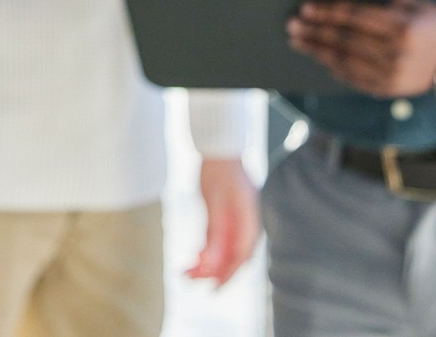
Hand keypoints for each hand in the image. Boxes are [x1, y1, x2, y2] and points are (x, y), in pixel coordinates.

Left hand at [186, 159, 261, 285]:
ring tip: (184, 272)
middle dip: (213, 273)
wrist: (219, 146)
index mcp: (250, 221)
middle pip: (233, 257)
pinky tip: (193, 258)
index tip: (212, 289)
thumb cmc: (218, 170)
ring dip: (206, 264)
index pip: (242, 256)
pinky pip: (218, 241)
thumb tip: (211, 262)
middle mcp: (247, 224)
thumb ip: (216, 231)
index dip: (228, 275)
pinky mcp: (227, 218)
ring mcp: (238, 221)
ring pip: (224, 251)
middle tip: (189, 281)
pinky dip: (206, 252)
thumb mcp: (215, 200)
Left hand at [287, 0, 435, 97]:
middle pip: (344, 39)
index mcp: (401, 26)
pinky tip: (320, 59)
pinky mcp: (391, 90)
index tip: (305, 8)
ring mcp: (393, 74)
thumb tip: (337, 5)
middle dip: (315, 31)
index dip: (327, 12)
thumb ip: (380, 5)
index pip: (354, 16)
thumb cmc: (434, 21)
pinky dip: (335, 69)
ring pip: (345, 61)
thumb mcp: (412, 5)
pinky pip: (355, 79)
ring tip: (298, 42)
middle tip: (292, 25)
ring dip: (317, 51)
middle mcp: (396, 52)